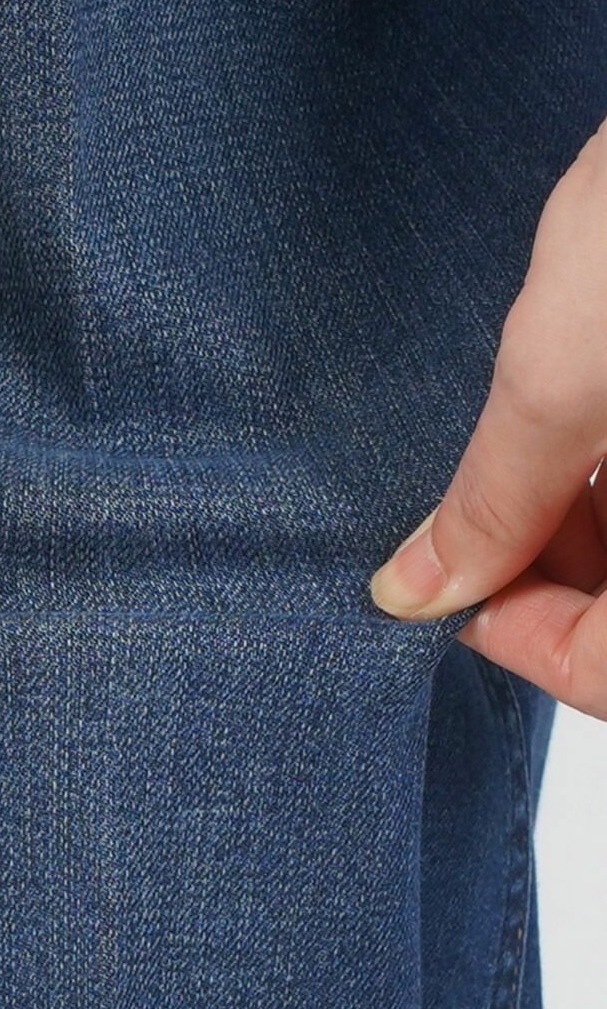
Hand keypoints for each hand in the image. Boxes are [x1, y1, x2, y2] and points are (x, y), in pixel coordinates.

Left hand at [370, 117, 606, 719]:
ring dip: (573, 524)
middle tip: (467, 524)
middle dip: (544, 575)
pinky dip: (605, 472)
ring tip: (524, 453)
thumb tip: (420, 587)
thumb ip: (496, 497)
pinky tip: (572, 424)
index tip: (448, 598)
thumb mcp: (575, 361)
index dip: (527, 647)